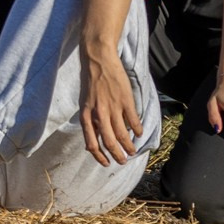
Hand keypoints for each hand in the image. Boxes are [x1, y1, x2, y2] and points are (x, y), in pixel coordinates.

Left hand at [79, 46, 142, 166]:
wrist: (98, 59)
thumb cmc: (90, 82)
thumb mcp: (85, 103)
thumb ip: (90, 121)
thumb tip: (92, 141)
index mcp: (87, 116)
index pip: (92, 144)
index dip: (100, 157)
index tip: (107, 163)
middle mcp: (99, 114)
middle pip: (109, 142)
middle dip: (117, 155)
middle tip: (123, 161)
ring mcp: (113, 108)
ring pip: (123, 134)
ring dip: (129, 146)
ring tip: (133, 151)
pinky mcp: (126, 100)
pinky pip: (133, 121)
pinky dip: (137, 130)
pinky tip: (139, 134)